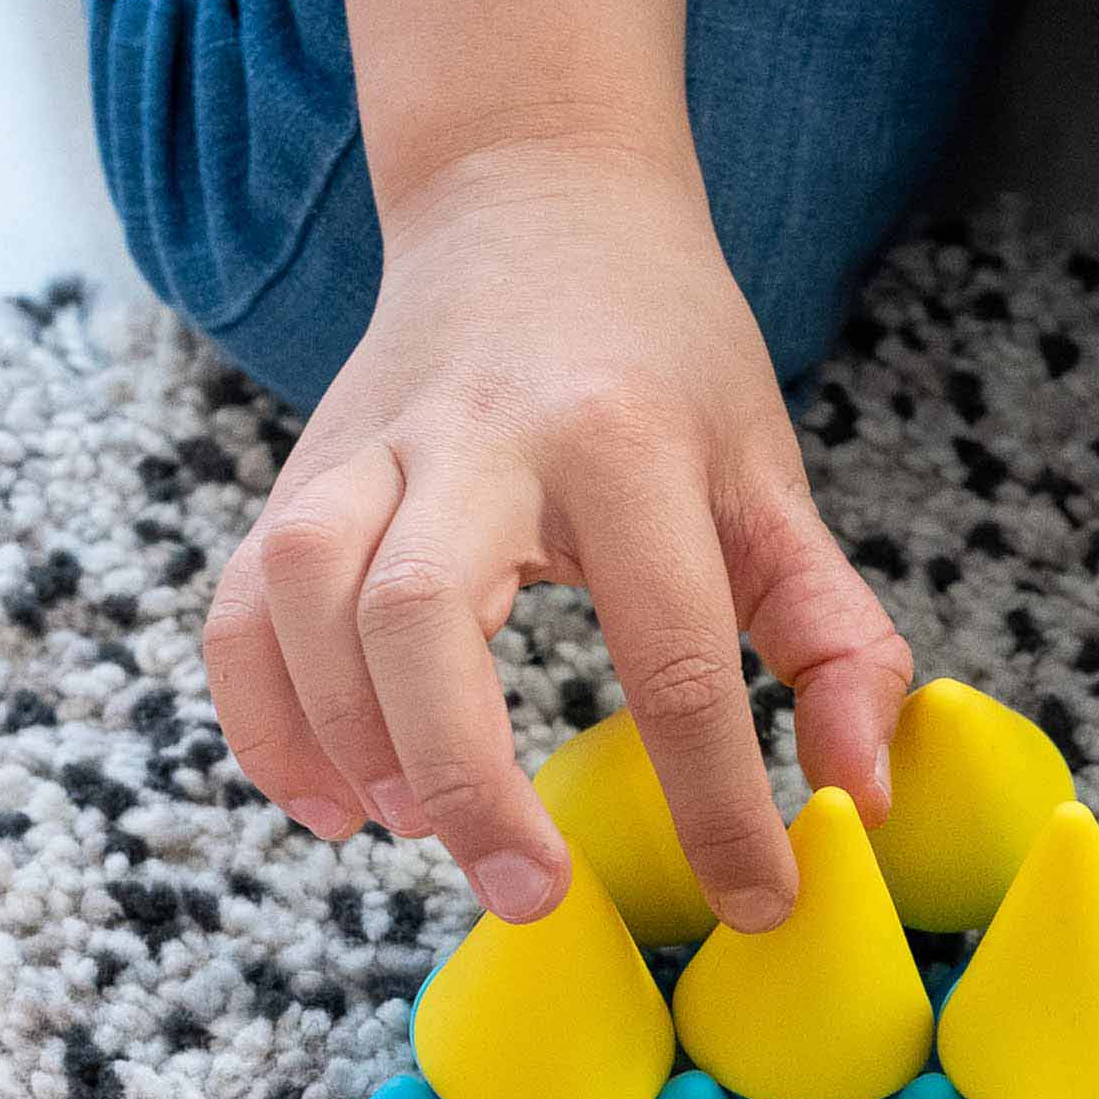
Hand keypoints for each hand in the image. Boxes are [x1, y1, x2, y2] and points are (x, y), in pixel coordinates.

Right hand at [205, 134, 909, 926]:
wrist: (535, 197)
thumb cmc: (668, 363)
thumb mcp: (776, 484)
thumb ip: (837, 642)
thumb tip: (862, 802)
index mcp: (629, 443)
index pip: (673, 651)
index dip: (718, 801)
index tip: (753, 901)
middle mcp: (482, 439)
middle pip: (423, 614)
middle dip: (470, 776)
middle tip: (532, 892)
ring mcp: (369, 448)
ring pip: (306, 596)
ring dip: (349, 738)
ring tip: (416, 832)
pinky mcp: (298, 472)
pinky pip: (236, 605)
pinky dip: (262, 719)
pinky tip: (328, 805)